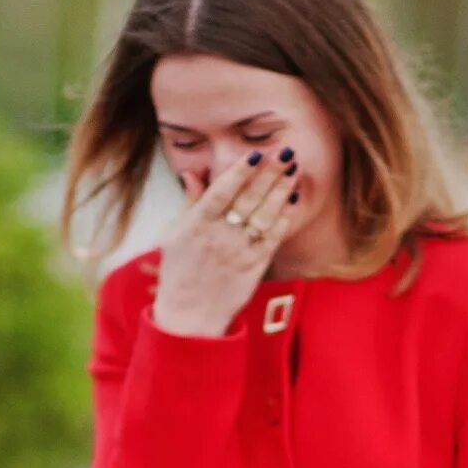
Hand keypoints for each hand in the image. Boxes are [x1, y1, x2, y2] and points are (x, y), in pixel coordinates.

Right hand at [153, 148, 300, 338]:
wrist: (189, 316)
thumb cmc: (178, 272)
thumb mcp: (174, 236)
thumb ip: (189, 203)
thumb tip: (192, 174)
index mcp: (197, 226)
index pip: (221, 192)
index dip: (239, 172)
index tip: (254, 154)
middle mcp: (219, 237)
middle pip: (248, 199)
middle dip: (268, 173)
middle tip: (284, 151)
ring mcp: (239, 252)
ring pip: (264, 215)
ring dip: (281, 189)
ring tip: (293, 168)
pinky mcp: (254, 267)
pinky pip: (273, 237)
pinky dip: (285, 217)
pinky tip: (294, 198)